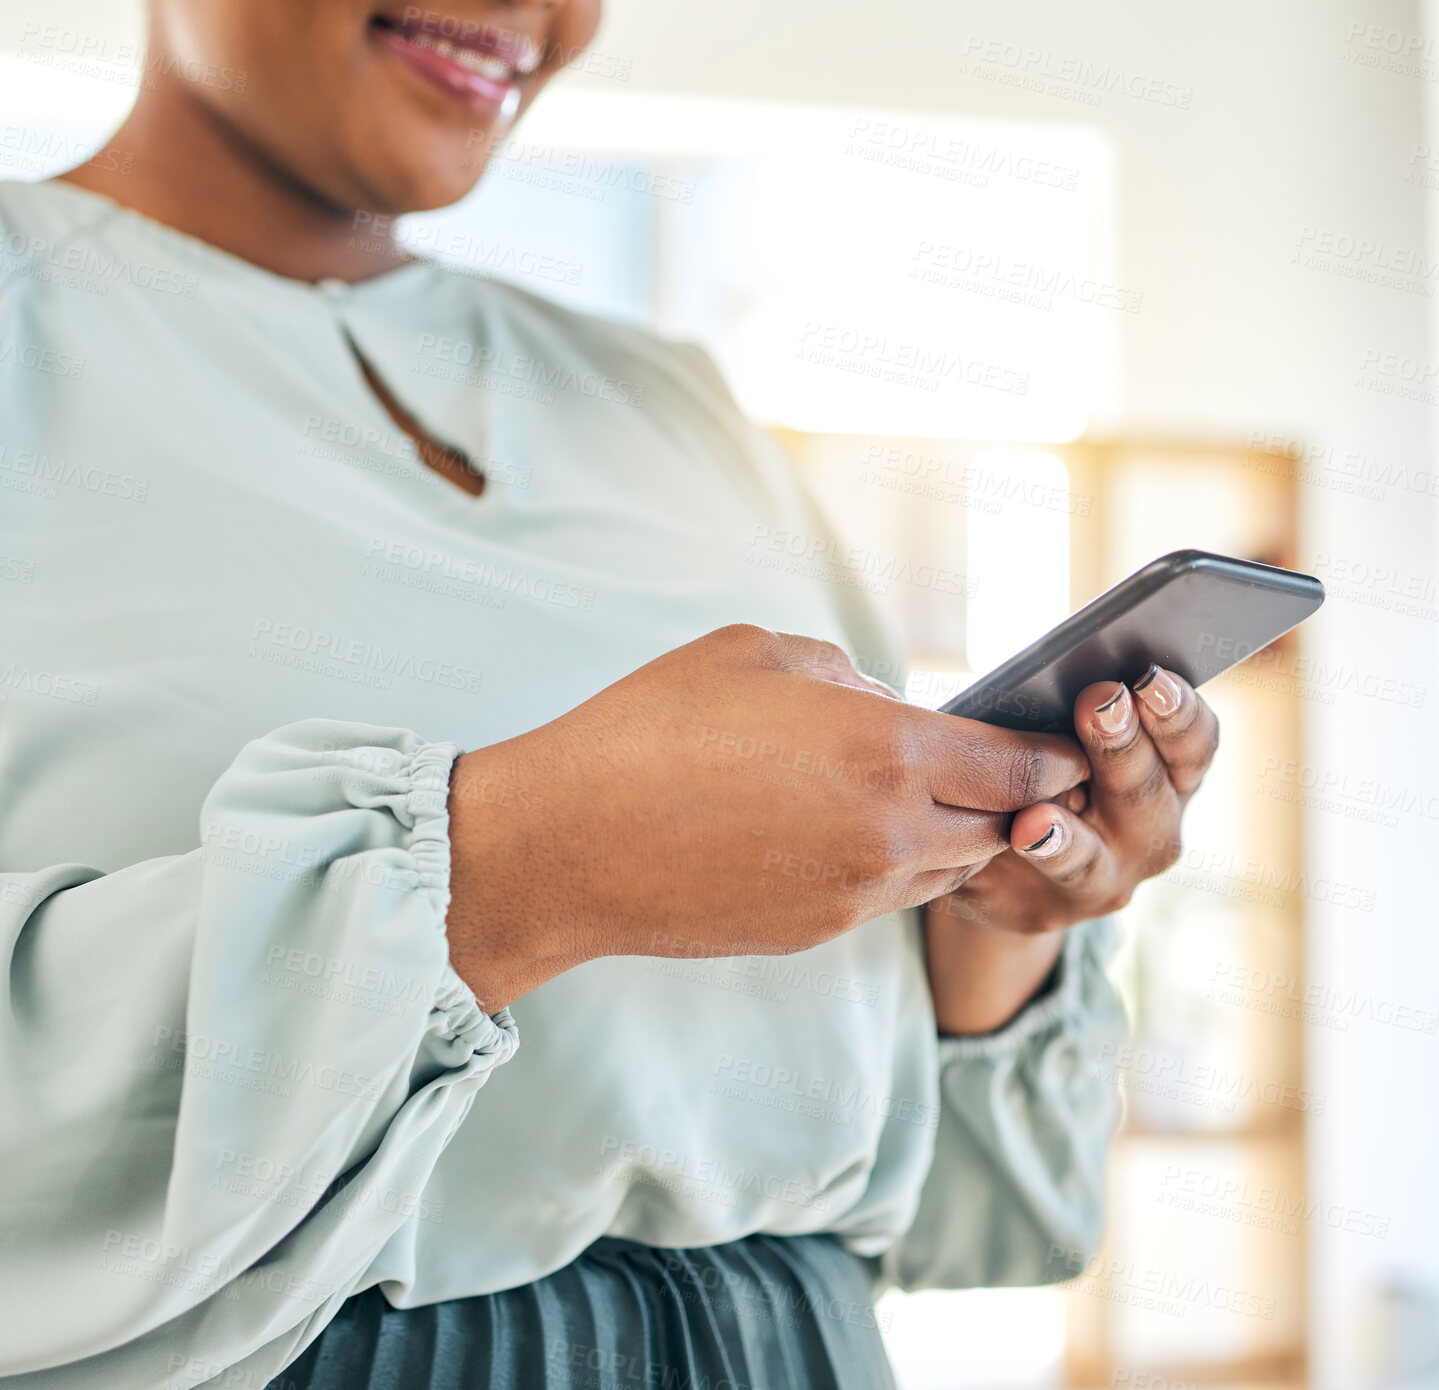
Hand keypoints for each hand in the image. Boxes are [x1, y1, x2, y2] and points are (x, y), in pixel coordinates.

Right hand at [445, 624, 1088, 1009]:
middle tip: (1006, 772)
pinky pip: (886, 897)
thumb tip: (881, 703)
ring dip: (952, 833)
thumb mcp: (755, 654)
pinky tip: (850, 832)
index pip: (1016, 764)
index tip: (1066, 747)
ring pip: (946, 868)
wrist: (567, 844)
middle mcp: (889, 833)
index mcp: (885, 749)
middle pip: (998, 827)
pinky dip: (893, 864)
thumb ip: (843, 676)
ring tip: (927, 798)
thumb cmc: (650, 728)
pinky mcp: (815, 933)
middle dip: (1012, 799)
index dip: (1051, 754)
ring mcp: (854, 895)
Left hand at [924, 665, 1219, 1032]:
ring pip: (1091, 854)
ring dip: (1067, 832)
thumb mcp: (1065, 735)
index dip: (1177, 709)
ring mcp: (1107, 878)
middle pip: (1146, 787)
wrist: (1004, 862)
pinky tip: (1015, 835)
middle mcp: (1153, 831)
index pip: (1193, 742)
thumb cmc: (1043, 769)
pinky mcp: (1049, 908)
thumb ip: (1075, 712)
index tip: (1151, 676)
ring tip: (1039, 814)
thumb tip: (1055, 674)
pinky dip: (1027, 858)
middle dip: (1121, 743)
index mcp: (1170, 775)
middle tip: (1101, 702)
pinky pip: (1035, 881)